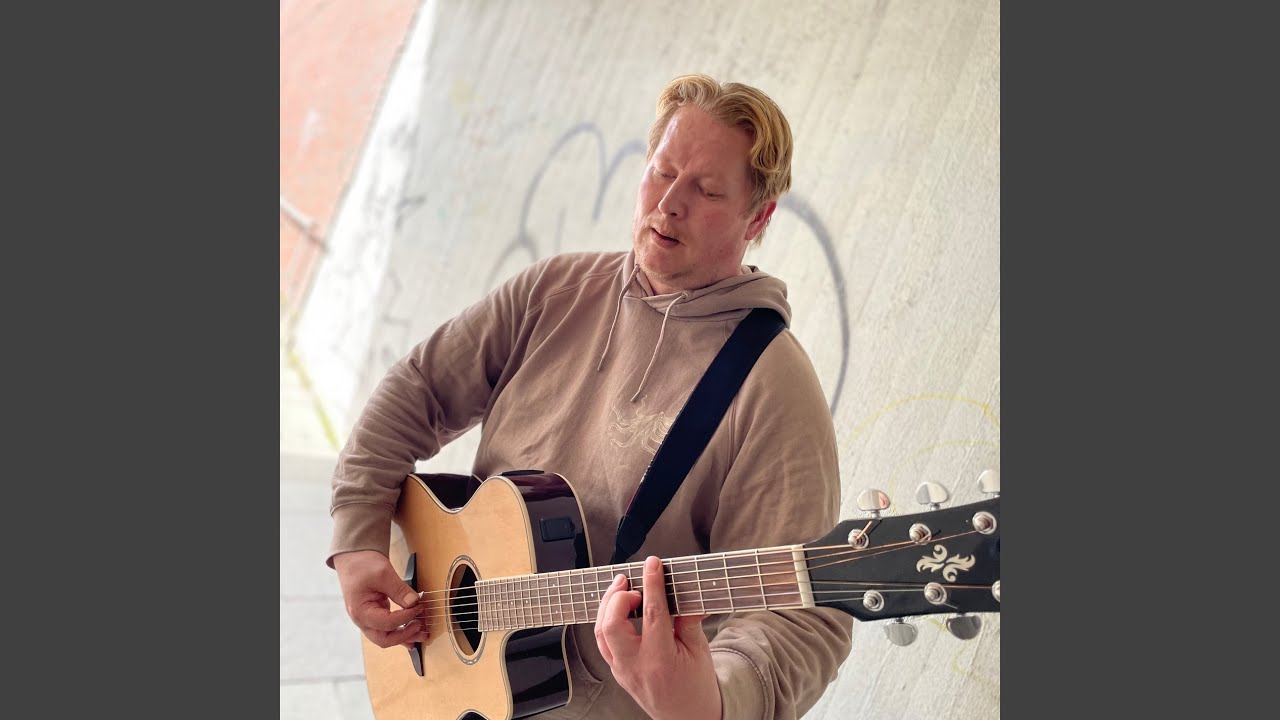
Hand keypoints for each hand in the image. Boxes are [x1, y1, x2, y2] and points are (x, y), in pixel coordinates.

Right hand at [332, 550, 430, 648]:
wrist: (353, 559)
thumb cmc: (363, 565)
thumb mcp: (383, 574)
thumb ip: (399, 590)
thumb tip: (415, 602)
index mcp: (360, 611)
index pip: (387, 623)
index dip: (406, 617)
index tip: (419, 607)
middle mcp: (362, 620)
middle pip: (384, 640)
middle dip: (405, 635)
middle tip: (422, 626)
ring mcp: (368, 620)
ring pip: (386, 638)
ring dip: (405, 637)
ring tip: (423, 634)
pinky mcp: (375, 616)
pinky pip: (388, 630)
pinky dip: (401, 632)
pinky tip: (414, 632)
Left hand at [594, 556, 721, 719]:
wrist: (689, 718)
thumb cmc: (697, 687)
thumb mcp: (700, 651)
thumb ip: (688, 621)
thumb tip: (683, 594)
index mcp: (661, 660)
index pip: (653, 613)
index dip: (652, 584)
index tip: (653, 564)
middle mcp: (636, 666)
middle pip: (611, 626)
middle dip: (616, 597)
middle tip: (630, 581)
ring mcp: (623, 671)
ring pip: (601, 633)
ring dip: (607, 607)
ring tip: (622, 589)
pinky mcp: (618, 672)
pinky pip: (604, 643)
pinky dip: (608, 621)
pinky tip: (618, 609)